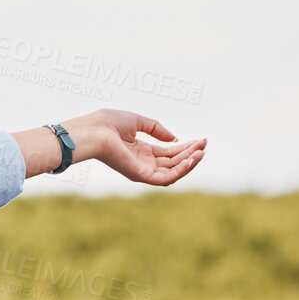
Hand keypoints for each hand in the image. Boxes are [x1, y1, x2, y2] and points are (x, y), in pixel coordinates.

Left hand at [76, 109, 204, 186]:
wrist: (93, 130)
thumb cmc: (108, 123)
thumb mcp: (137, 121)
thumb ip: (157, 129)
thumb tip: (175, 138)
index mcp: (140, 150)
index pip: (169, 152)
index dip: (185, 146)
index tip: (201, 140)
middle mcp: (142, 162)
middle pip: (173, 162)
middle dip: (190, 153)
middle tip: (204, 144)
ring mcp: (142, 170)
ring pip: (173, 172)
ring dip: (189, 163)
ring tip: (201, 152)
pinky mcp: (140, 175)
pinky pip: (166, 178)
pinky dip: (181, 170)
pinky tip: (192, 159)